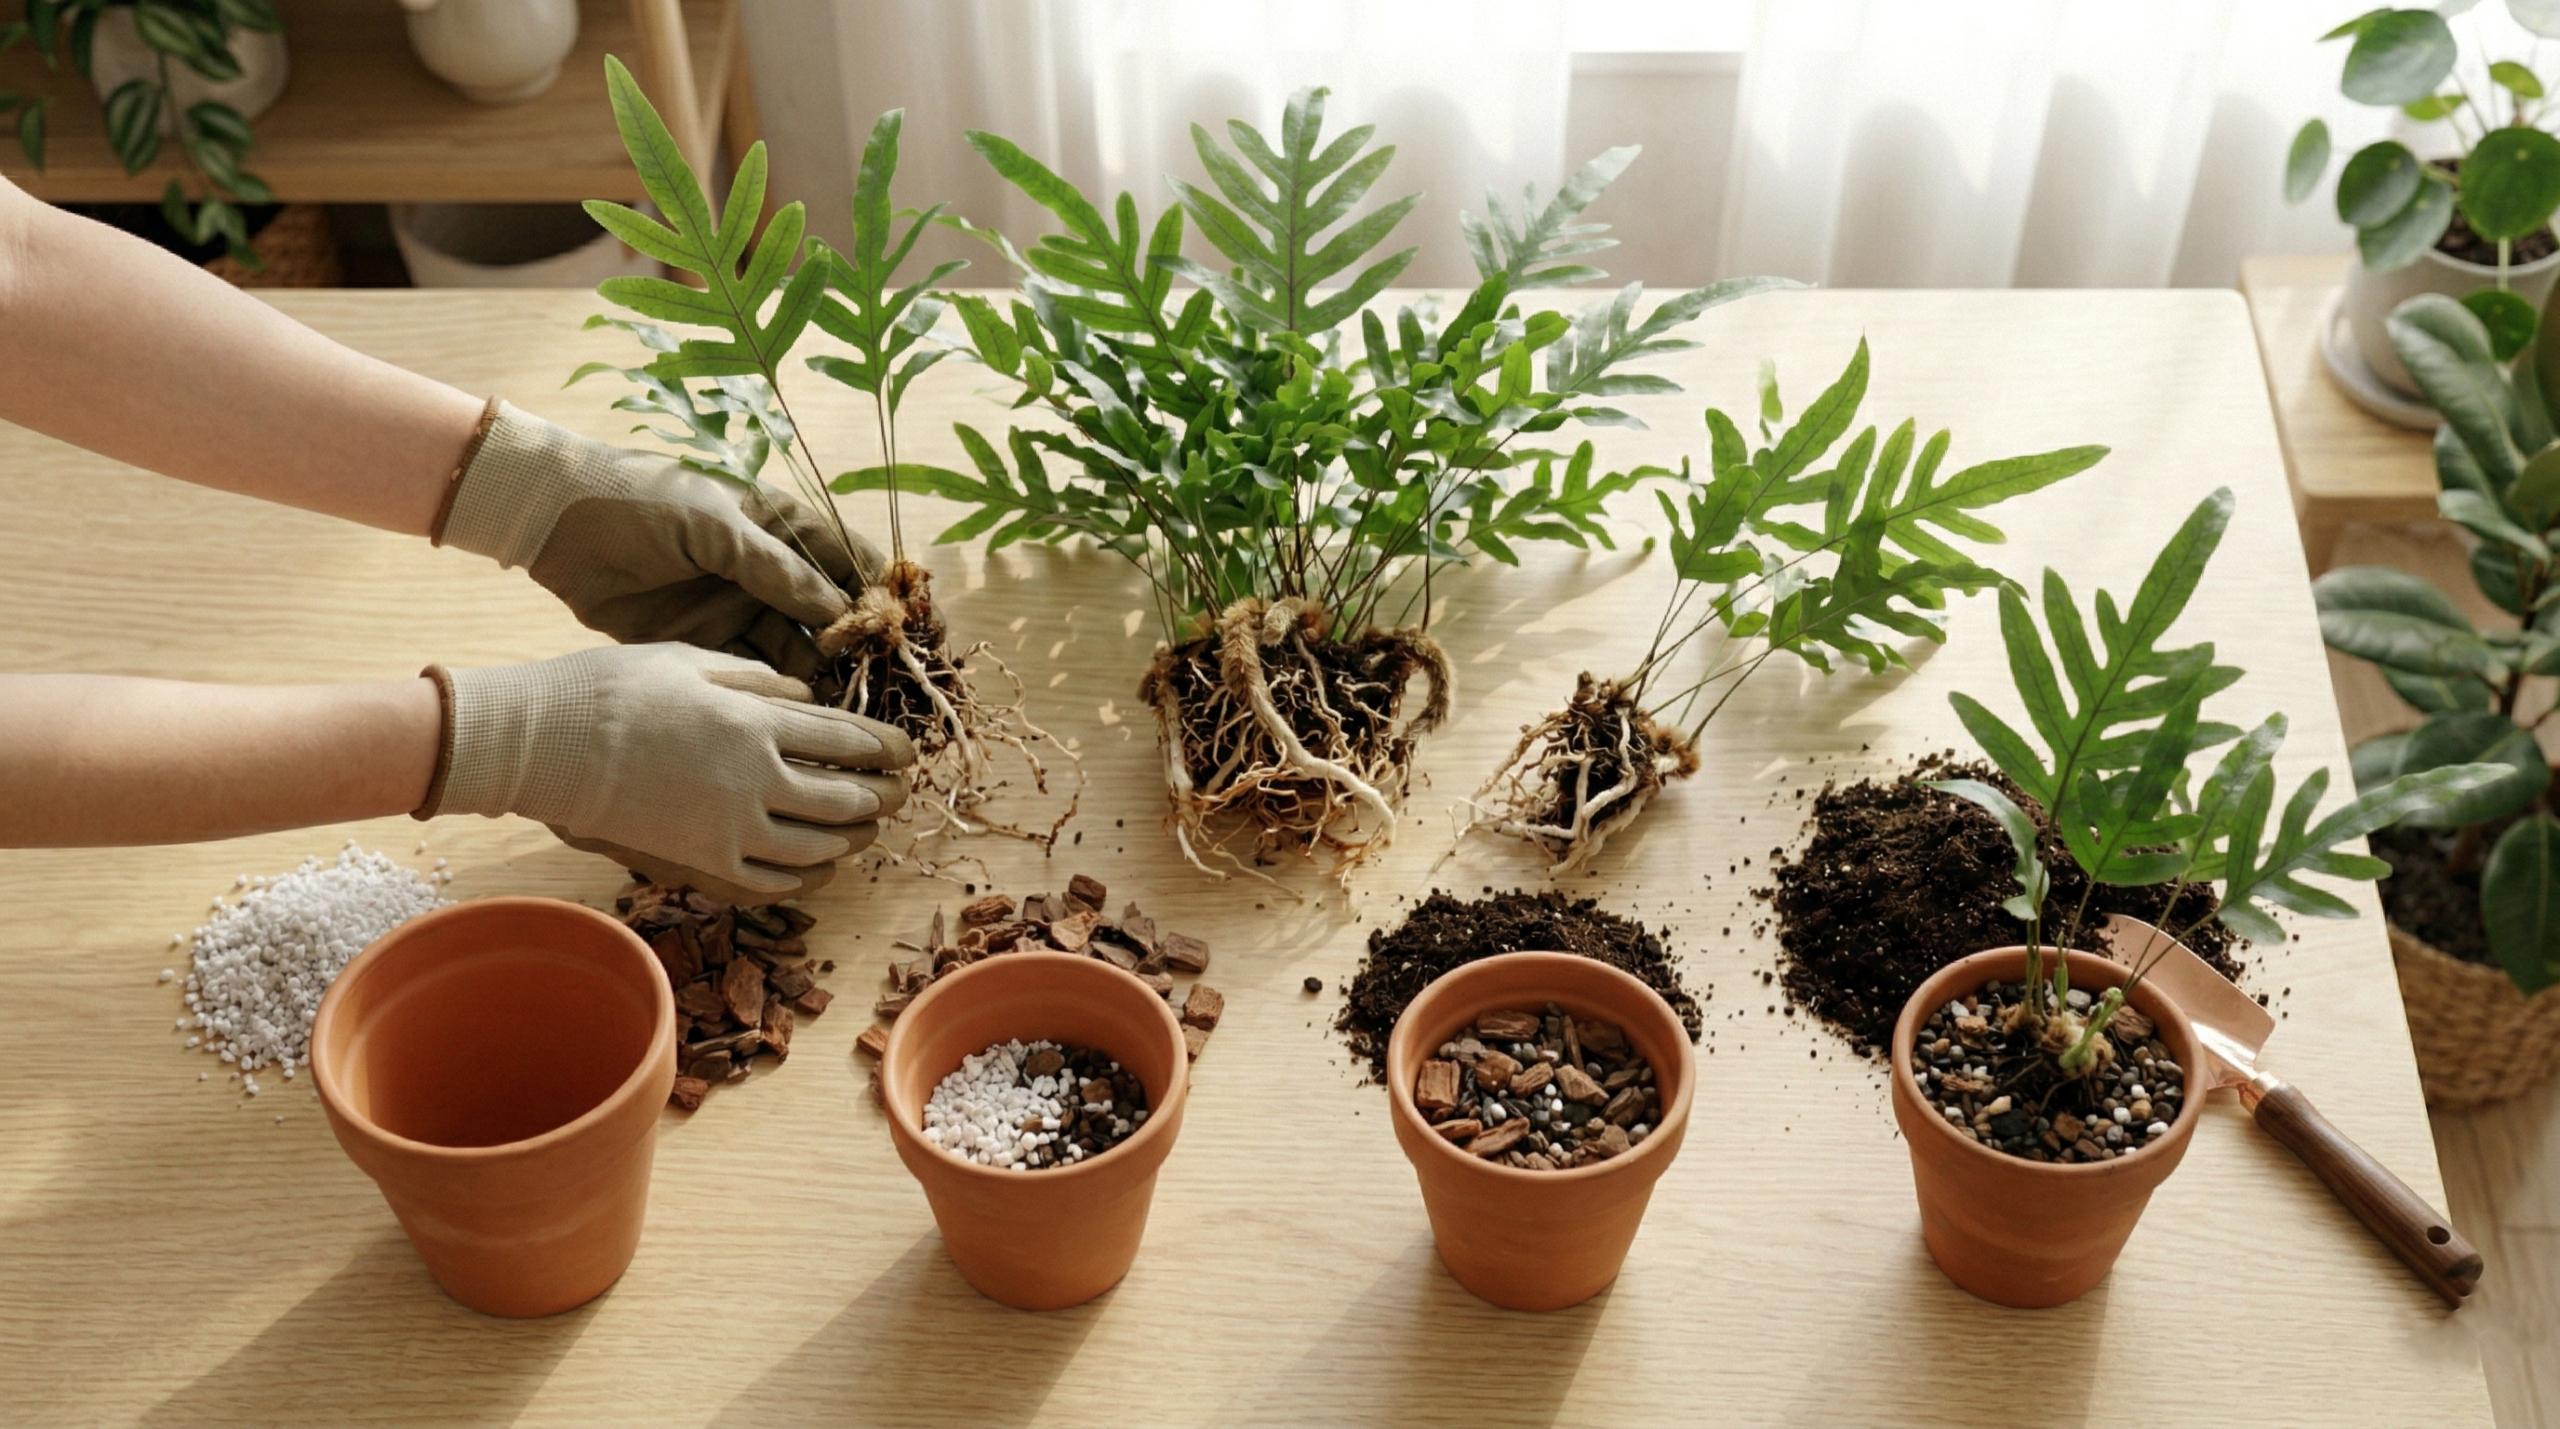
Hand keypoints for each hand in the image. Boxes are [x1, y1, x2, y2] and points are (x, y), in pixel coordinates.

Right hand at [417, 644, 911, 903]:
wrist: (546, 746)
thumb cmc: (612, 688)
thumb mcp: (693, 661)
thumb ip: (759, 680)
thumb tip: (807, 695)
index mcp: (757, 724)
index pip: (846, 739)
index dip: (886, 747)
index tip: (908, 751)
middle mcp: (755, 782)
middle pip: (844, 798)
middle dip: (881, 796)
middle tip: (899, 792)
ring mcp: (730, 830)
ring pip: (817, 846)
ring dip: (852, 838)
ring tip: (867, 828)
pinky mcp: (702, 863)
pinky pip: (771, 880)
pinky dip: (806, 875)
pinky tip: (818, 866)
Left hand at [438, 401, 880, 679]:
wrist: (559, 521)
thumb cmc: (643, 500)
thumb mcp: (715, 525)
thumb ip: (774, 568)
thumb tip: (836, 609)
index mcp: (781, 527)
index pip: (851, 561)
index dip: (886, 594)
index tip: (916, 629)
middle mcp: (770, 571)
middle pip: (832, 615)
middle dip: (862, 647)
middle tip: (891, 684)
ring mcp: (739, 608)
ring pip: (798, 648)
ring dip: (825, 675)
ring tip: (852, 707)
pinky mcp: (705, 641)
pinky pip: (753, 670)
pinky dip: (778, 691)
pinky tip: (802, 713)